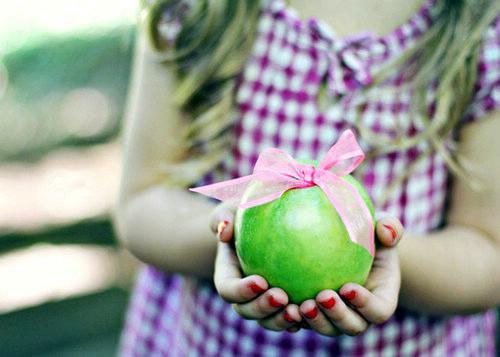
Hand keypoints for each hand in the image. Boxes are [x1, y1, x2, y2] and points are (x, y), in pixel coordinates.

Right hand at [211, 203, 302, 331]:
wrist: (265, 227)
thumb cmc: (247, 214)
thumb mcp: (233, 208)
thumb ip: (223, 216)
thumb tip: (225, 231)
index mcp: (228, 277)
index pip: (229, 289)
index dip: (241, 291)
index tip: (260, 280)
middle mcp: (244, 296)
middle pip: (248, 311)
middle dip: (263, 308)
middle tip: (282, 296)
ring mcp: (265, 305)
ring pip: (270, 321)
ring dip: (283, 320)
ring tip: (299, 310)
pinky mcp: (287, 306)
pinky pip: (293, 319)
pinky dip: (304, 319)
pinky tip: (317, 310)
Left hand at [298, 214, 403, 335]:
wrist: (346, 247)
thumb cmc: (367, 235)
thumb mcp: (380, 227)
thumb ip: (389, 227)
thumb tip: (387, 230)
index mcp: (379, 299)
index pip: (378, 310)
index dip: (366, 304)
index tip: (348, 286)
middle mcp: (358, 314)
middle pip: (351, 326)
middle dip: (337, 316)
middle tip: (321, 295)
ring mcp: (334, 317)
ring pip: (325, 328)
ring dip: (313, 321)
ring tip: (299, 304)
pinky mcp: (312, 314)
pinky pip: (301, 323)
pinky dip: (289, 317)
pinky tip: (277, 301)